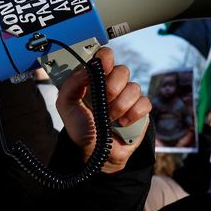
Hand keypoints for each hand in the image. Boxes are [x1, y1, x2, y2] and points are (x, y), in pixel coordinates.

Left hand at [56, 47, 149, 173]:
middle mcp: (113, 84)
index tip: (101, 66)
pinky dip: (133, 114)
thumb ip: (70, 85)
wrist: (96, 154)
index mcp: (95, 79)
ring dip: (119, 105)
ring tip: (109, 118)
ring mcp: (128, 97)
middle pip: (122, 70)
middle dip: (111, 88)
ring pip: (134, 87)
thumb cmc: (81, 129)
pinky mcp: (141, 110)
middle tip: (103, 102)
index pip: (104, 56)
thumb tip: (87, 70)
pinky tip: (122, 123)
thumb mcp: (66, 107)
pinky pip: (144, 103)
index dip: (105, 57)